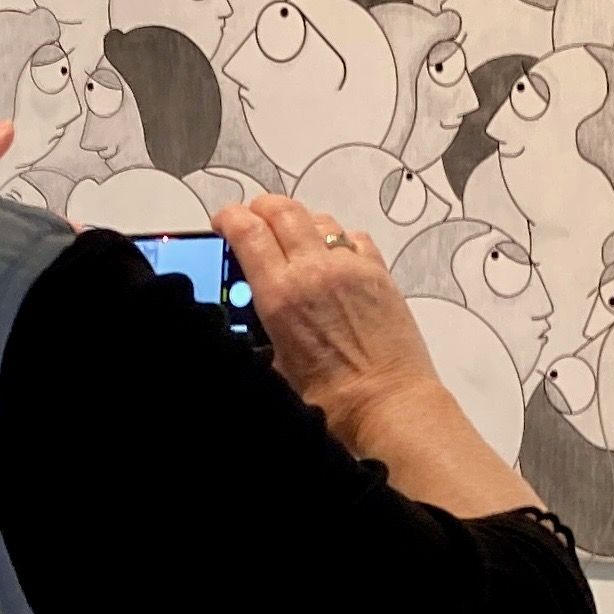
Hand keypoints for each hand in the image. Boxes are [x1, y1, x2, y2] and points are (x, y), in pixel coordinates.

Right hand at [214, 195, 439, 438]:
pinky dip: (337, 238)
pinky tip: (333, 256)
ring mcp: (351, 268)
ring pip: (318, 218)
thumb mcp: (277, 367)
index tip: (223, 221)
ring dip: (298, 221)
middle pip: (282, 210)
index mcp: (281, 296)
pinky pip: (353, 237)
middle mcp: (315, 272)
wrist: (390, 405)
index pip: (247, 230)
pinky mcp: (379, 274)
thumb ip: (261, 332)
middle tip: (252, 218)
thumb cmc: (336, 400)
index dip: (229, 217)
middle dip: (260, 208)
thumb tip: (252, 316)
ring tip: (291, 238)